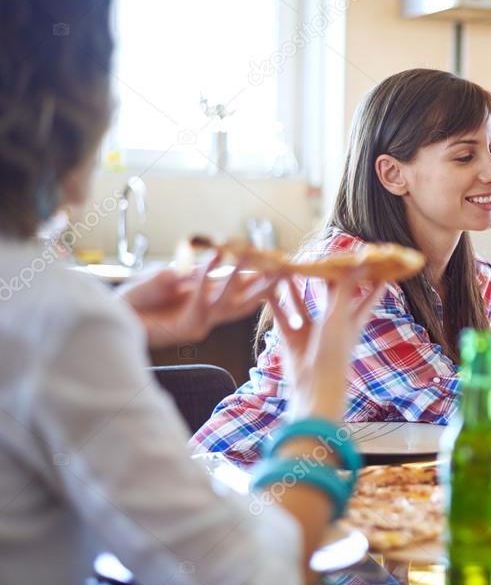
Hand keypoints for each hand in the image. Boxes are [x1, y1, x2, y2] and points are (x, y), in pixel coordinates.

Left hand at [120, 254, 276, 347]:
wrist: (110, 318)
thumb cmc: (137, 298)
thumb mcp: (168, 277)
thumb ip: (190, 271)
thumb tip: (212, 260)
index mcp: (207, 301)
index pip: (241, 289)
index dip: (261, 276)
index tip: (279, 261)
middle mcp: (209, 314)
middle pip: (245, 299)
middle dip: (266, 284)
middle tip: (286, 267)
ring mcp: (200, 322)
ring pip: (229, 301)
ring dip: (242, 277)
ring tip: (255, 257)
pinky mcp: (185, 327)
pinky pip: (201, 300)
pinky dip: (208, 279)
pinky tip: (215, 258)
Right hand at [271, 272, 383, 419]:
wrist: (313, 385)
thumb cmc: (333, 352)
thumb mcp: (340, 315)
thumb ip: (346, 288)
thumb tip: (359, 262)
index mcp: (352, 319)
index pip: (368, 295)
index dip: (374, 281)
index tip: (377, 265)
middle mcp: (333, 323)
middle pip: (332, 295)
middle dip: (327, 278)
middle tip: (321, 256)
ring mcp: (312, 330)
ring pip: (303, 304)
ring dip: (297, 288)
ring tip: (291, 268)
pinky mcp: (292, 338)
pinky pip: (282, 315)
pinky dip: (275, 302)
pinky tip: (268, 287)